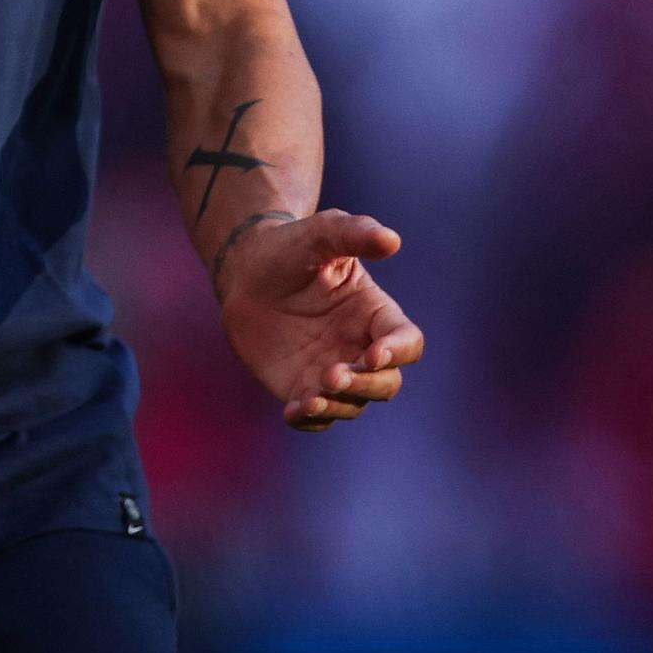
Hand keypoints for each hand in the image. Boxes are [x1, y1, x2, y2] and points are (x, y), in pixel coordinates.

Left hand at [215, 208, 425, 430]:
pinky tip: (293, 411)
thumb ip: (356, 233)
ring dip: (338, 406)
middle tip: (332, 375)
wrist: (246, 272)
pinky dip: (311, 420)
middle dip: (366, 385)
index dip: (398, 352)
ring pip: (354, 404)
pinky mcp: (302, 387)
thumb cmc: (292, 247)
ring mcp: (332, 370)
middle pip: (387, 383)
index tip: (373, 354)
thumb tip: (391, 240)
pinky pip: (317, 416)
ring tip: (310, 398)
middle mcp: (360, 346)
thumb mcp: (323, 232)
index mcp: (375, 313)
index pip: (407, 341)